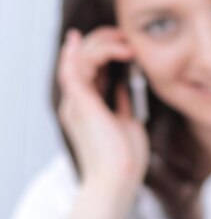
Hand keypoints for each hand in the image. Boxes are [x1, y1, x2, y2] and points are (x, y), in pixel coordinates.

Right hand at [57, 27, 149, 190]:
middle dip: (105, 40)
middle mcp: (78, 101)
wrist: (119, 181)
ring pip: (80, 59)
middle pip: (83, 57)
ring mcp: (76, 103)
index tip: (130, 42)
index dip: (107, 48)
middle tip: (129, 37)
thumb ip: (123, 103)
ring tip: (127, 43)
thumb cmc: (125, 159)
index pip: (92, 66)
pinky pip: (72, 70)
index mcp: (89, 105)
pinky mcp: (80, 105)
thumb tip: (127, 84)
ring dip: (103, 44)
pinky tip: (96, 41)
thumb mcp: (127, 122)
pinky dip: (79, 52)